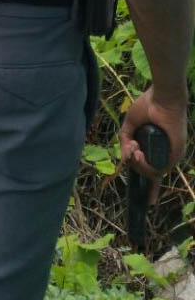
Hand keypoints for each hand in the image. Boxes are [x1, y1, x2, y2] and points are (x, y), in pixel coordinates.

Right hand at [120, 86, 187, 203]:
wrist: (162, 98)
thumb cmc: (147, 107)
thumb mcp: (130, 125)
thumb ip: (124, 141)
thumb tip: (124, 159)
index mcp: (156, 147)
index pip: (155, 171)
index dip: (151, 187)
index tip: (150, 202)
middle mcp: (165, 154)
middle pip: (148, 173)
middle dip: (135, 165)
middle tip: (129, 149)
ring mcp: (170, 155)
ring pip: (152, 173)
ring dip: (138, 164)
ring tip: (134, 148)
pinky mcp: (174, 155)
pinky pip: (158, 169)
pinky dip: (145, 164)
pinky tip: (138, 152)